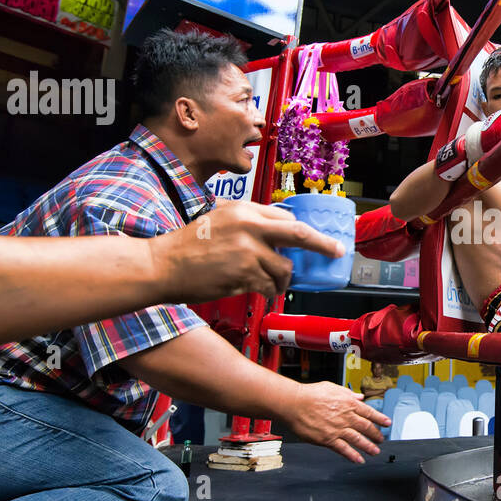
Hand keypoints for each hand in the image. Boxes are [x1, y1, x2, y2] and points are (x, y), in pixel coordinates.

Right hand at [152, 200, 344, 301]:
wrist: (162, 265)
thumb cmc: (188, 246)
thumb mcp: (220, 220)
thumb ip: (249, 223)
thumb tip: (279, 233)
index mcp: (244, 209)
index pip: (285, 217)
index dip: (306, 229)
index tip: (321, 237)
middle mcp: (249, 226)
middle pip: (299, 233)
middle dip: (323, 244)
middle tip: (337, 251)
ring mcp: (247, 251)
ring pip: (284, 267)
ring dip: (283, 279)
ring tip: (272, 283)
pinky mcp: (243, 274)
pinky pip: (269, 285)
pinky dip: (269, 290)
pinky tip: (261, 291)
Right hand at [283, 382, 390, 462]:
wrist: (294, 404)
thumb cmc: (310, 394)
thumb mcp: (333, 388)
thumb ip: (348, 393)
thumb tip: (359, 396)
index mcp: (348, 403)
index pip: (369, 412)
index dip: (380, 419)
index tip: (387, 423)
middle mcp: (346, 417)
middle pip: (366, 427)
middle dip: (376, 434)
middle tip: (381, 439)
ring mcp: (338, 429)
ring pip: (358, 440)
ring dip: (369, 447)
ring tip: (375, 451)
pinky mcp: (328, 439)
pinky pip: (343, 449)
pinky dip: (353, 455)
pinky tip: (359, 459)